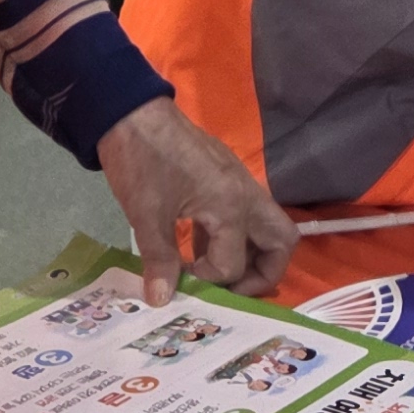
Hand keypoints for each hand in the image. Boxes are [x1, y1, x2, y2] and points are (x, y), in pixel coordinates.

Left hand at [97, 97, 296, 302]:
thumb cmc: (142, 161)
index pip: (234, 263)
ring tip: (213, 276)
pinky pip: (243, 217)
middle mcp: (247, 195)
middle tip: (231, 290)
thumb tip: (161, 301)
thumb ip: (159, 260)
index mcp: (232, 205)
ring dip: (249, 257)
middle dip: (264, 274)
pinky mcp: (226, 180)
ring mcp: (240, 184)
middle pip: (283, 242)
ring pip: (267, 229)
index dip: (209, 280)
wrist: (130, 112)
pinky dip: (230, 239)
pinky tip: (198, 250)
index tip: (180, 279)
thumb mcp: (146, 215)